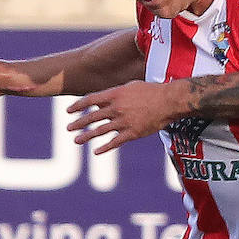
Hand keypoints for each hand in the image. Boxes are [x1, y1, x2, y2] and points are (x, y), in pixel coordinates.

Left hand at [67, 80, 184, 152]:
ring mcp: (124, 122)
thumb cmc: (151, 91)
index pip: (90, 100)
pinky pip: (115, 142)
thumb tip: (100, 102)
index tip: (68, 111)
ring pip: (100, 131)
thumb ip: (114, 94)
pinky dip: (104, 148)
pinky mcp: (133, 133)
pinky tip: (96, 151)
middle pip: (92, 117)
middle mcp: (117, 108)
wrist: (169, 101)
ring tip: (76, 140)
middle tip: (68, 128)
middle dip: (78, 123)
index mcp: (115, 94)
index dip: (77, 106)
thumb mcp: (130, 87)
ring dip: (86, 136)